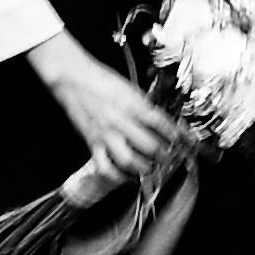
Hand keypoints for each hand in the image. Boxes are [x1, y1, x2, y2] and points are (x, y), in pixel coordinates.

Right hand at [26, 30, 179, 178]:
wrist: (72, 78)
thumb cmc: (99, 79)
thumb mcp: (128, 87)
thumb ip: (143, 105)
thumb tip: (161, 119)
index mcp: (131, 104)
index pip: (160, 122)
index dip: (175, 134)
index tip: (183, 141)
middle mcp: (119, 121)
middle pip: (149, 145)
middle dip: (164, 155)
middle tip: (170, 158)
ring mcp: (105, 134)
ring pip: (129, 161)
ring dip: (144, 168)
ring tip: (152, 168)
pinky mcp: (92, 143)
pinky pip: (105, 167)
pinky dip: (117, 177)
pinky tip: (127, 177)